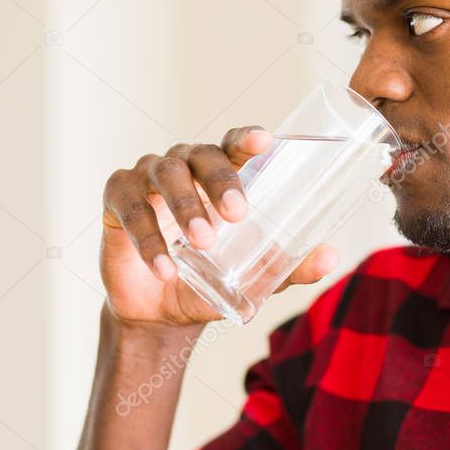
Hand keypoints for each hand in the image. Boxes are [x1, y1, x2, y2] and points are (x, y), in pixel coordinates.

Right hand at [100, 127, 337, 324]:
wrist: (160, 311)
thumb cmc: (209, 277)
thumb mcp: (251, 277)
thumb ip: (287, 266)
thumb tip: (331, 258)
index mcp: (220, 172)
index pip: (234, 145)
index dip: (247, 138)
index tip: (265, 141)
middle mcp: (184, 164)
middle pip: (202, 155)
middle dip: (220, 181)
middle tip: (238, 214)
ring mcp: (148, 177)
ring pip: (167, 175)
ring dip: (186, 207)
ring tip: (202, 243)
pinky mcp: (117, 198)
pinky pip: (131, 209)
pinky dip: (149, 239)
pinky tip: (166, 267)